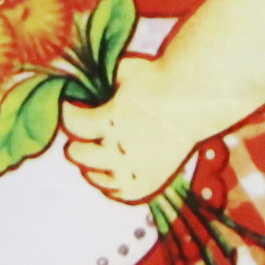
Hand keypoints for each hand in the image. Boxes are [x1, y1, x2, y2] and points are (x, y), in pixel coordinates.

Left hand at [60, 60, 206, 205]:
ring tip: (99, 150)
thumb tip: (78, 86)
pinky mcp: (146, 183)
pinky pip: (117, 192)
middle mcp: (119, 150)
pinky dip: (110, 182)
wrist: (195, 98)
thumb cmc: (159, 78)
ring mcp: (132, 170)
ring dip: (90, 161)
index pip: (72, 124)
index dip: (68, 112)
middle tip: (87, 131)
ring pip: (92, 175)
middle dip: (78, 139)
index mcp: (110, 121)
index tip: (72, 106)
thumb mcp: (123, 72)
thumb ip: (99, 83)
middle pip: (77, 154)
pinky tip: (112, 168)